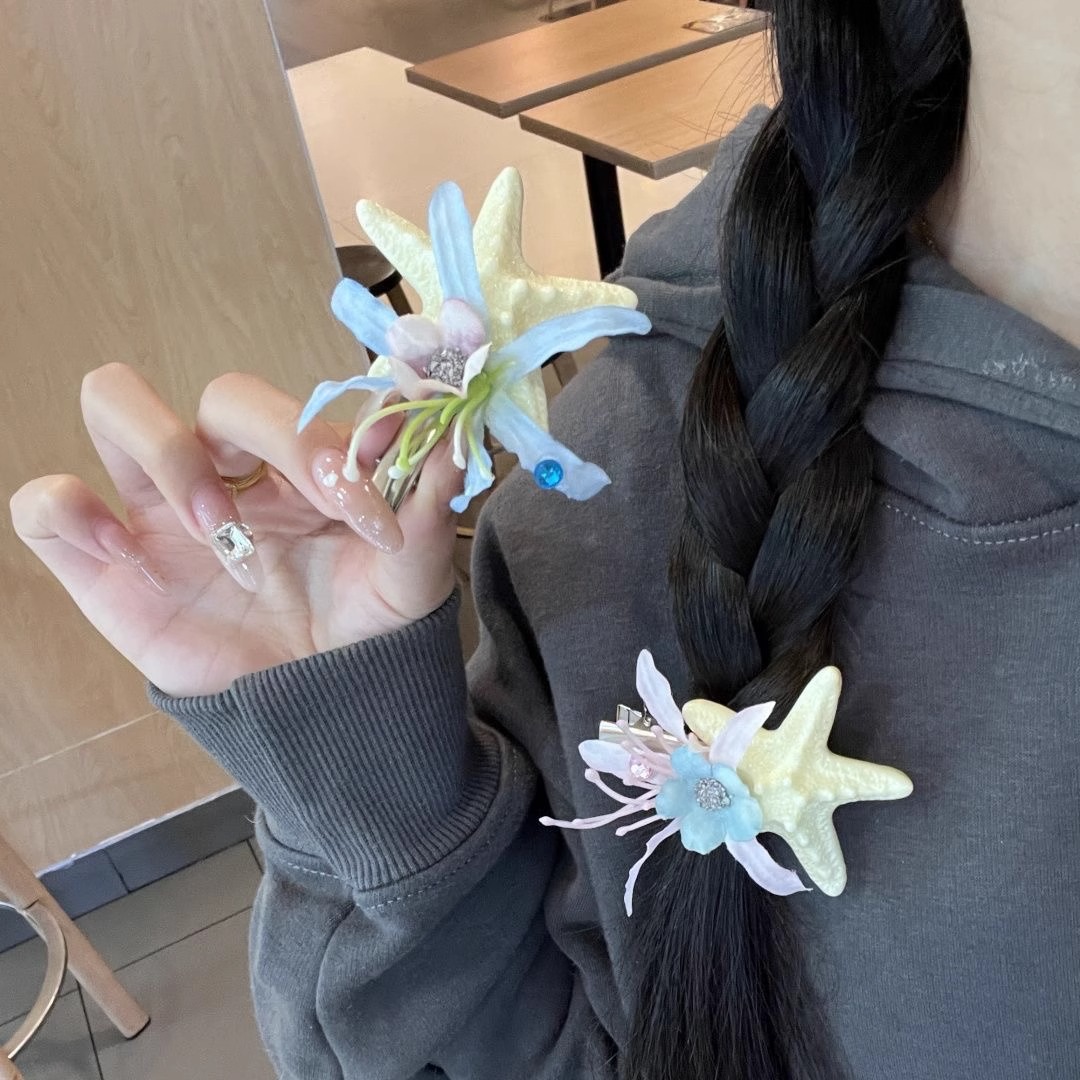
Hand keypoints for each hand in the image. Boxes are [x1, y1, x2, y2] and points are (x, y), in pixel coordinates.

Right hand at [10, 364, 460, 696]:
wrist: (319, 712)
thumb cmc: (363, 632)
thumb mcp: (410, 576)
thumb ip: (430, 505)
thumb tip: (453, 435)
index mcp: (303, 464)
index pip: (302, 403)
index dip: (330, 434)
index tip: (367, 501)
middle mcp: (231, 470)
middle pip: (220, 395)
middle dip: (268, 436)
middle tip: (306, 500)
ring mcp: (161, 509)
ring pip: (113, 403)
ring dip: (166, 451)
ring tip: (215, 529)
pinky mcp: (104, 562)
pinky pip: (46, 505)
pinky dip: (67, 510)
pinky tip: (124, 555)